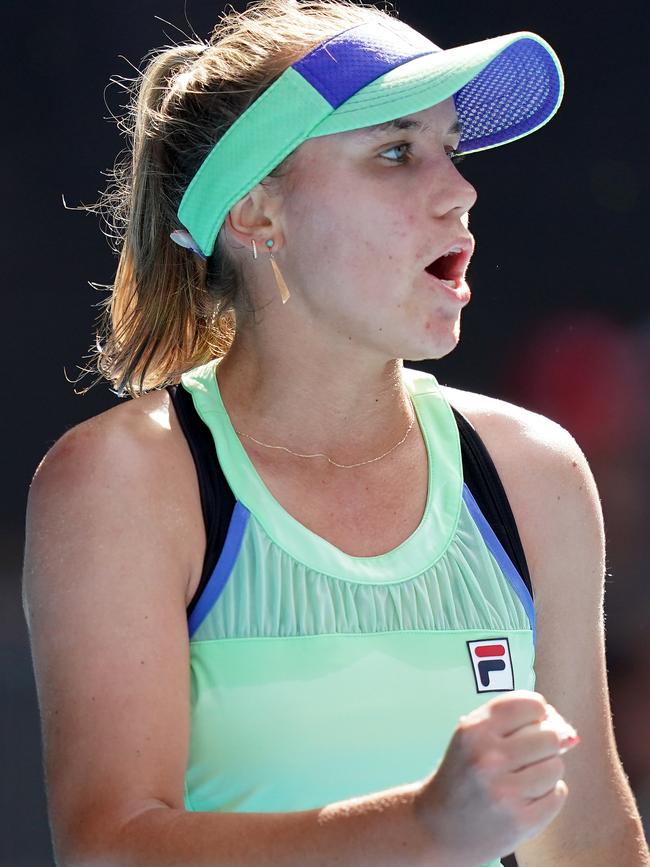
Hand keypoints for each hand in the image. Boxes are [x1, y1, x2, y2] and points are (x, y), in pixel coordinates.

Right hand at [413, 690, 579, 865]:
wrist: (438, 827)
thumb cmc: (461, 775)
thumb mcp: (471, 738)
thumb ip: (510, 724)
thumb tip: (566, 731)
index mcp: (474, 731)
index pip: (528, 704)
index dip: (538, 710)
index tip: (534, 720)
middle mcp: (488, 758)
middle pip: (549, 736)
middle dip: (546, 743)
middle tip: (530, 753)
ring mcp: (504, 792)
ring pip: (556, 766)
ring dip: (547, 770)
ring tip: (526, 777)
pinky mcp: (520, 821)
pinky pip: (558, 795)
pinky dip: (549, 794)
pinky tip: (529, 796)